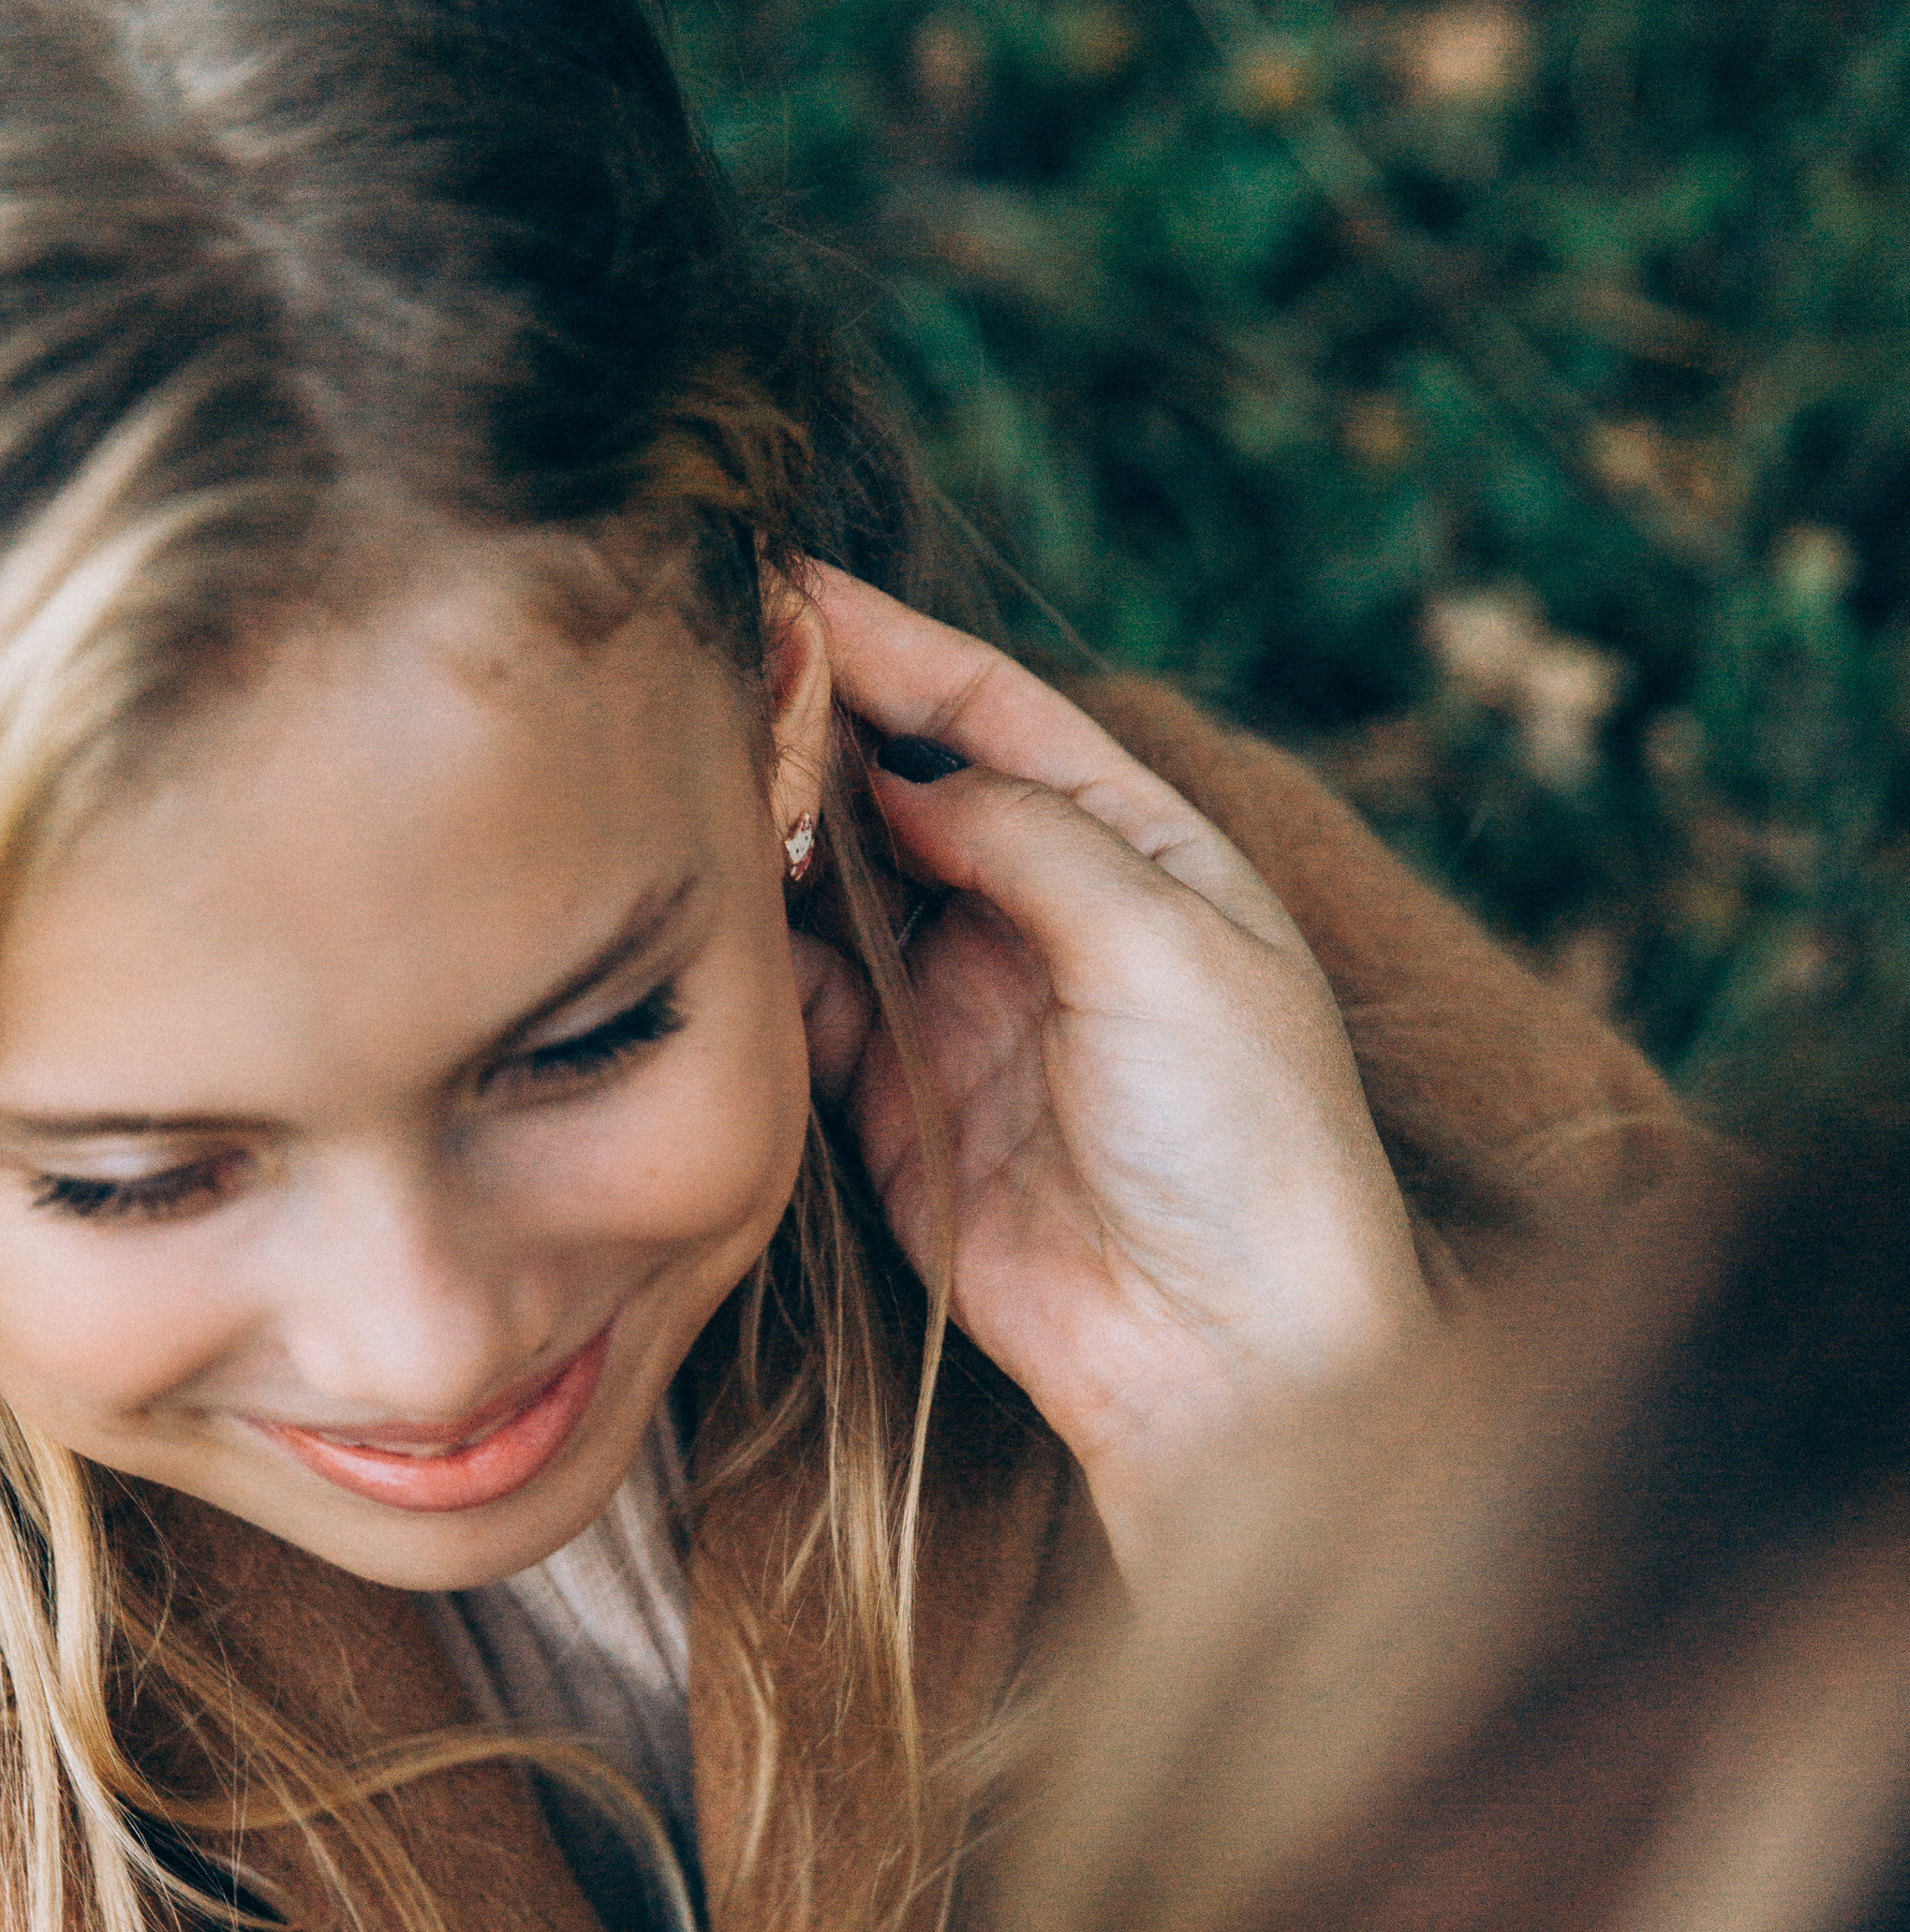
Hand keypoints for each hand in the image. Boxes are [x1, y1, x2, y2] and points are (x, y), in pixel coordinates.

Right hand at [791, 566, 1429, 1576]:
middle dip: (811, 727)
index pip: (994, 714)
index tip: (787, 579)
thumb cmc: (1248, 1140)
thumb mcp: (1169, 943)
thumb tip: (901, 773)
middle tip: (706, 670)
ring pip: (838, 894)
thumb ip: (1031, 837)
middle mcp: (1043, 918)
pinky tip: (708, 913)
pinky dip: (756, 965)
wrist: (1226, 1352)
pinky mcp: (895, 1112)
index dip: (893, 644)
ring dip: (770, 840)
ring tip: (684, 778)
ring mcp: (961, 1013)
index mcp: (1142, 851)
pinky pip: (806, 1014)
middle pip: (899, 791)